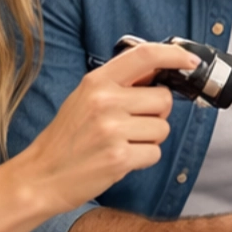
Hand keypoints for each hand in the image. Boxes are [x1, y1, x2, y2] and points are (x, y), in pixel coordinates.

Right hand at [13, 44, 191, 212]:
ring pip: (162, 128)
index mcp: (96, 82)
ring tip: (122, 143)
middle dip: (157, 114)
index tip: (190, 60)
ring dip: (149, 139)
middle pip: (163, 99)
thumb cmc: (67, 139)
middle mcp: (104, 101)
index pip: (145, 56)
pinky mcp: (119, 157)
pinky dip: (143, 158)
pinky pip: (155, 153)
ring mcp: (112, 129)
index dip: (174, 55)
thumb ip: (119, 84)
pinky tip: (121, 158)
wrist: (41, 176)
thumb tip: (158, 70)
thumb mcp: (84, 99)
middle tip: (132, 125)